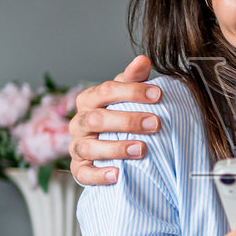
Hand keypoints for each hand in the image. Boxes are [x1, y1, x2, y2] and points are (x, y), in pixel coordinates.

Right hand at [69, 55, 162, 185]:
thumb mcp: (126, 94)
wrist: (107, 142)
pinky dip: (98, 175)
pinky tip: (118, 175)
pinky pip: (83, 174)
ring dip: (115, 148)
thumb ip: (134, 78)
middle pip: (97, 119)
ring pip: (89, 147)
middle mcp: (79, 122)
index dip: (131, 92)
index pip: (105, 91)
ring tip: (142, 150)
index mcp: (89, 100)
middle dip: (127, 121)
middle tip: (155, 123)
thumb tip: (143, 59)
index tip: (158, 94)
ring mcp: (77, 146)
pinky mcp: (78, 168)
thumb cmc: (119, 112)